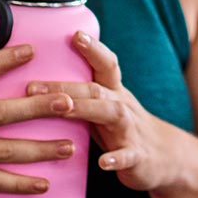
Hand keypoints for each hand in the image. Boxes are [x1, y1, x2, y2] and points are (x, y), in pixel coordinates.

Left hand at [29, 32, 181, 191]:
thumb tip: (39, 82)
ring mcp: (131, 130)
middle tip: (32, 86)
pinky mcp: (138, 156)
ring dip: (86, 109)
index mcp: (114, 92)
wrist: (164, 157)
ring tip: (64, 109)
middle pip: (96, 89)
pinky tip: (104, 163)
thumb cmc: (123, 129)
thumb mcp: (105, 106)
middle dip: (65, 86)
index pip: (106, 65)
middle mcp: (123, 105)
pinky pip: (128, 156)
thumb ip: (82, 94)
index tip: (75, 34)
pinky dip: (116, 158)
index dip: (93, 49)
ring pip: (112, 113)